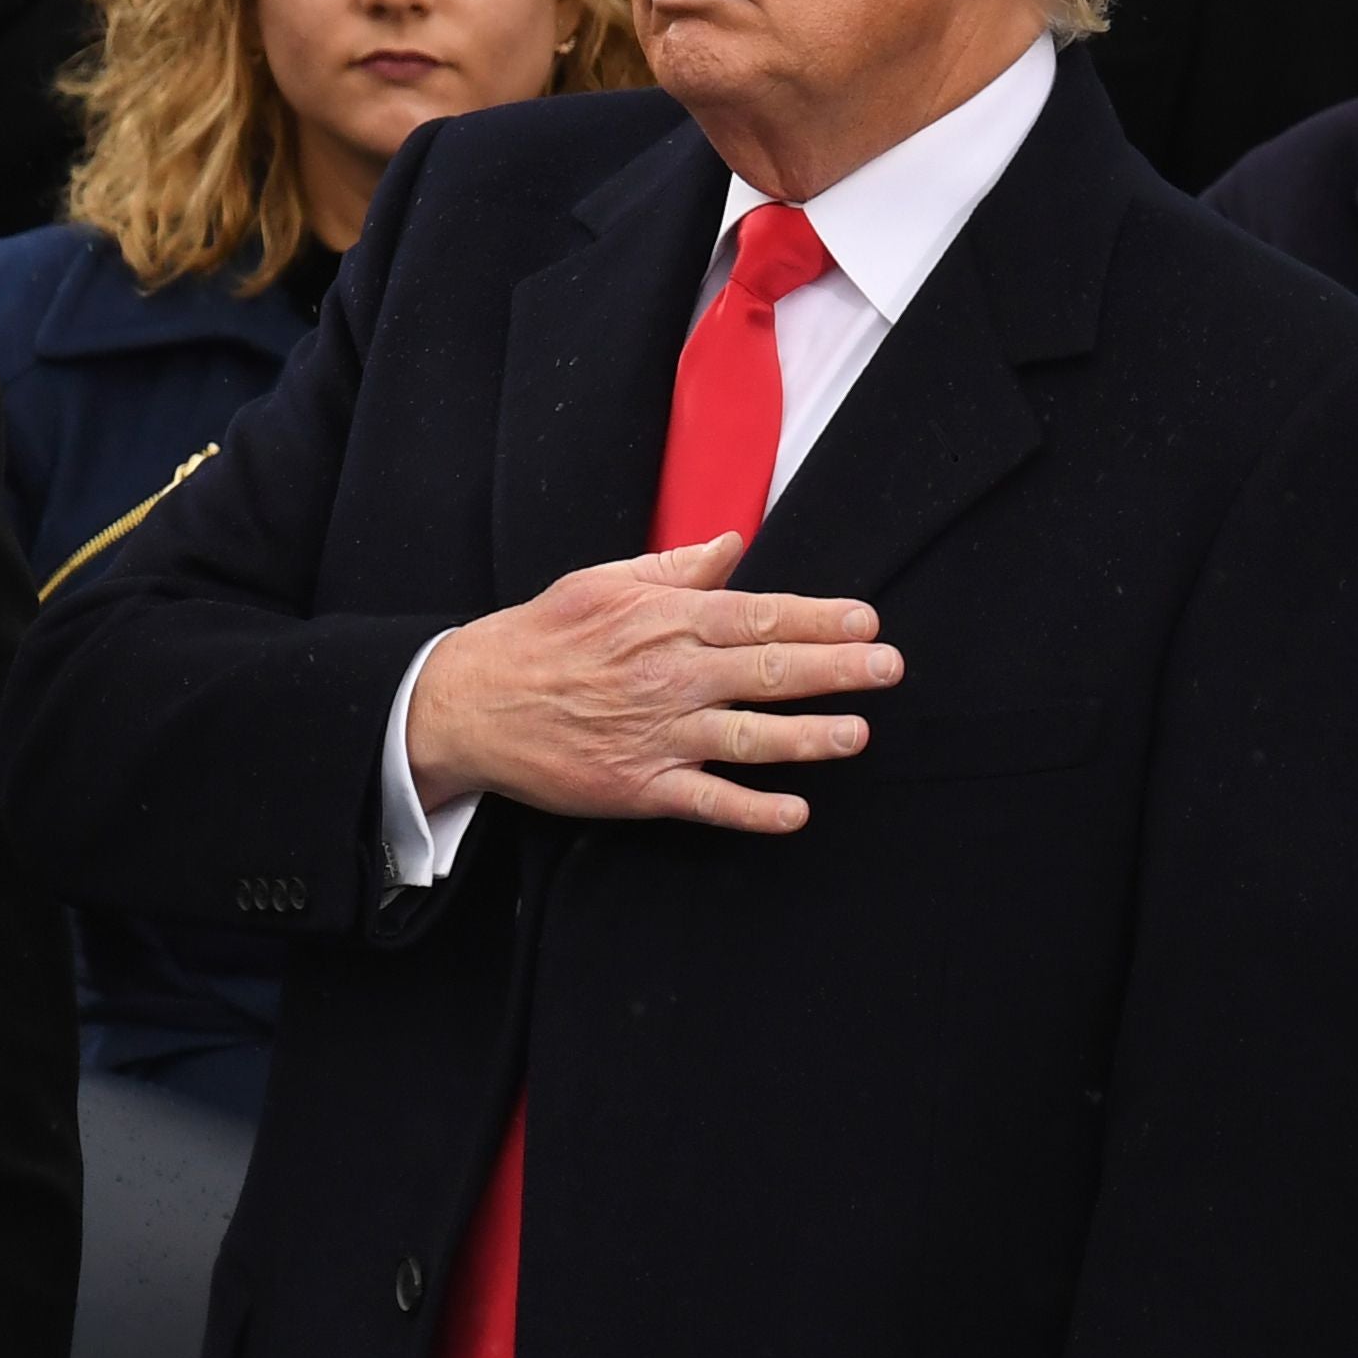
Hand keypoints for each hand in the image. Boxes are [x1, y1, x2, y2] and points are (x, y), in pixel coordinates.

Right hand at [404, 535, 902, 835]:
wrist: (469, 703)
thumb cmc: (537, 639)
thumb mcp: (599, 583)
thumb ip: (672, 568)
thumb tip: (729, 544)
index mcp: (662, 620)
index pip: (758, 614)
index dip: (819, 617)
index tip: (867, 622)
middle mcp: (667, 675)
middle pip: (767, 670)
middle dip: (836, 669)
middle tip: (889, 669)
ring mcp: (654, 733)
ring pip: (748, 737)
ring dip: (809, 737)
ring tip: (857, 733)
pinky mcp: (636, 785)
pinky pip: (706, 800)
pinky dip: (752, 809)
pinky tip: (795, 813)